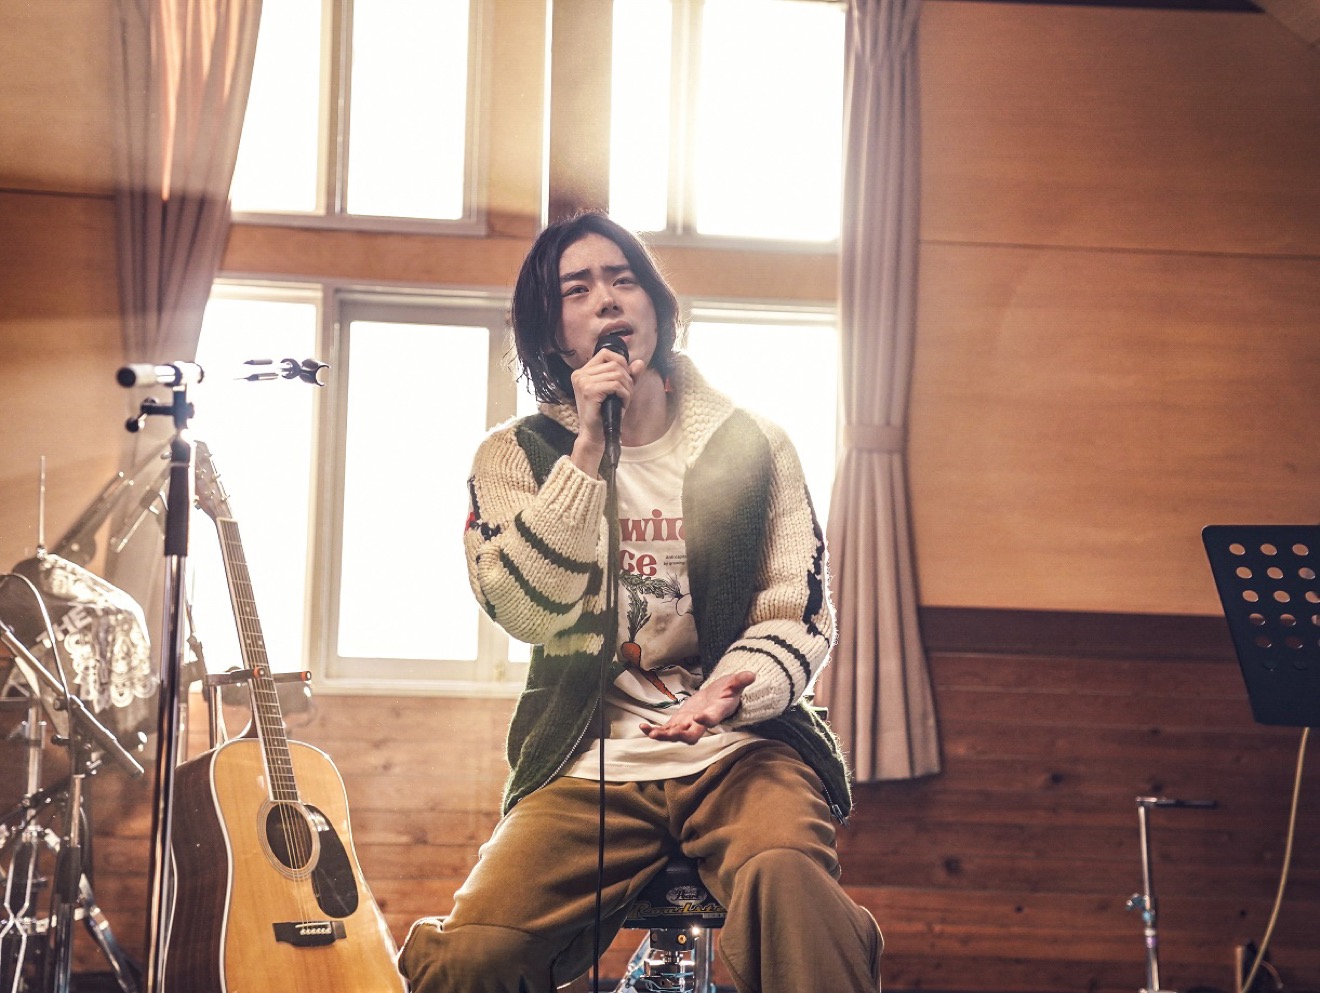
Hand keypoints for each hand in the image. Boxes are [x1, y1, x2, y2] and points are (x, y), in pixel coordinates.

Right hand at [569, 348, 638, 473]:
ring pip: (617, 374)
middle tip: (627, 393)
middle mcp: (580, 374)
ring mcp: (583, 382)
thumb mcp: (618, 391)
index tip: (625, 377)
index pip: (605, 353)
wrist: (595, 434)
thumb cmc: (604, 413)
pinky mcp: (589, 390)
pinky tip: (623, 403)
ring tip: (625, 399)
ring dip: (627, 387)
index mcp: (582, 372)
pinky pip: (615, 384)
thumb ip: (628, 375)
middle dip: (627, 378)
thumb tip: (639, 362)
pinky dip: (624, 394)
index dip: (620, 362)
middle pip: (614, 364)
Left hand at [640, 671, 755, 743]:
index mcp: (716, 713)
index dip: (707, 720)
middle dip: (680, 735)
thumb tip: (752, 674)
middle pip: (691, 735)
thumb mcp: (734, 684)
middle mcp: (701, 723)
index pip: (712, 719)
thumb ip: (740, 681)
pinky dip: (654, 730)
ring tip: (649, 731)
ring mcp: (688, 724)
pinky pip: (666, 729)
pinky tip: (642, 727)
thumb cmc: (727, 691)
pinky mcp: (679, 723)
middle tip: (669, 734)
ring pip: (675, 734)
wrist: (718, 699)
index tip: (700, 717)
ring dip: (662, 735)